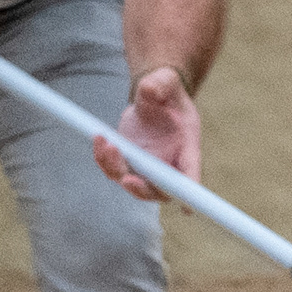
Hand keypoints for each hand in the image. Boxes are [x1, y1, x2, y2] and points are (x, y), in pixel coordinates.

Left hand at [97, 65, 200, 199]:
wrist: (154, 95)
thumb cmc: (168, 91)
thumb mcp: (166, 83)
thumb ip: (160, 86)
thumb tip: (149, 91)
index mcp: (187, 148)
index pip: (191, 173)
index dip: (190, 191)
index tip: (186, 208)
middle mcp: (169, 163)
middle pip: (159, 190)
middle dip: (143, 189)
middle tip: (127, 180)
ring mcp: (147, 166)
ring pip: (131, 183)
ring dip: (115, 169)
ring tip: (105, 142)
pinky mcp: (129, 162)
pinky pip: (114, 170)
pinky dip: (104, 159)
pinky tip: (99, 138)